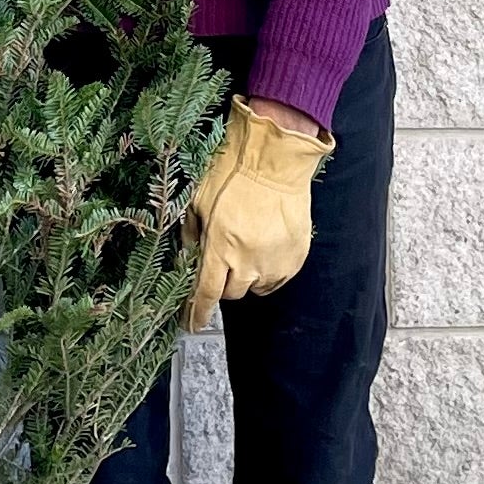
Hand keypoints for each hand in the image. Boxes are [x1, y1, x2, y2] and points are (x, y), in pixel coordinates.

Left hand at [182, 96, 334, 335]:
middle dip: (224, 283)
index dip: (198, 312)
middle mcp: (248, 260)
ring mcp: (275, 261)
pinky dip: (269, 272)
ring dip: (247, 278)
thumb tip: (188, 252)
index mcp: (221, 247)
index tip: (192, 323)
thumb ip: (192, 232)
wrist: (276, 160)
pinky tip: (265, 252)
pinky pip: (278, 279)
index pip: (207, 292)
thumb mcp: (200, 201)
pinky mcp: (295, 257)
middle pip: (232, 293)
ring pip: (256, 288)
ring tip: (247, 252)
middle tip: (225, 262)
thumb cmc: (235, 174)